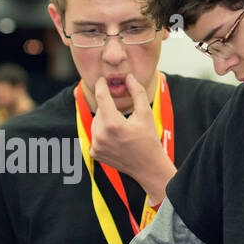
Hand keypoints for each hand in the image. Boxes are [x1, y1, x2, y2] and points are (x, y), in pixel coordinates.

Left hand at [90, 75, 173, 198]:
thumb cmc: (148, 139)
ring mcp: (96, 145)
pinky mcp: (94, 152)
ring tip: (120, 128)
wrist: (147, 166)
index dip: (102, 85)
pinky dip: (102, 132)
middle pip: (99, 110)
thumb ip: (137, 92)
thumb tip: (129, 77)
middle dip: (108, 107)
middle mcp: (101, 135)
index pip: (101, 97)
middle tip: (122, 115)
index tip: (102, 79)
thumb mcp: (146, 113)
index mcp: (113, 124)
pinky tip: (115, 137)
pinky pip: (94, 134)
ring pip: (96, 122)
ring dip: (105, 119)